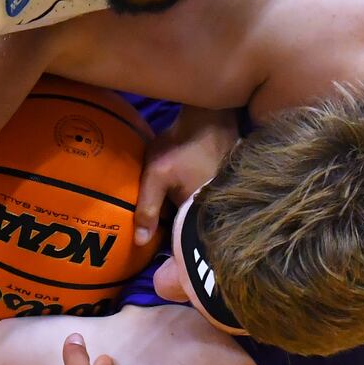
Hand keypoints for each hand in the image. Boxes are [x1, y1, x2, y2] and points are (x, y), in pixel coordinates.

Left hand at [133, 106, 238, 245]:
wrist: (208, 119)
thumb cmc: (180, 147)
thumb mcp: (157, 175)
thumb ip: (148, 208)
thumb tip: (140, 242)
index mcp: (199, 215)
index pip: (182, 241)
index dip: (169, 244)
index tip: (155, 245)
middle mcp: (215, 211)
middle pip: (191, 228)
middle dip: (176, 230)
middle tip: (158, 226)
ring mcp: (221, 199)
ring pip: (198, 215)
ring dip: (185, 215)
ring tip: (169, 213)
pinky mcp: (223, 188)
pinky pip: (205, 202)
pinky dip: (193, 202)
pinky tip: (183, 194)